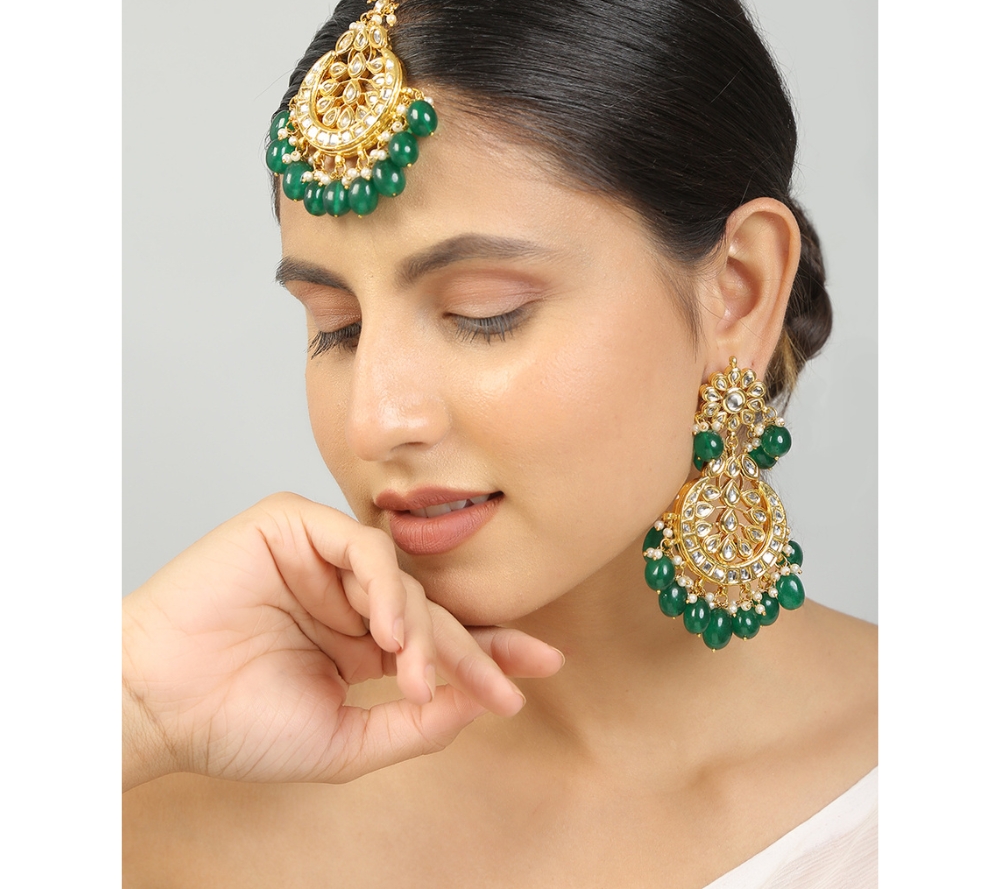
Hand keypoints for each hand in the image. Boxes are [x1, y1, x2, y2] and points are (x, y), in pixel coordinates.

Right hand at [122, 493, 562, 790]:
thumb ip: (414, 722)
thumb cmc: (236, 725)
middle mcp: (348, 595)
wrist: (158, 705)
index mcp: (358, 640)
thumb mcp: (344, 739)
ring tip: (415, 672)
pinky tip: (386, 630)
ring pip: (403, 578)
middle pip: (432, 609)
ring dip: (421, 628)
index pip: (438, 638)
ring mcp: (322, 559)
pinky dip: (384, 585)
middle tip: (504, 683)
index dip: (489, 651)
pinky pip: (362, 546)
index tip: (542, 666)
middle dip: (472, 648)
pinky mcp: (295, 526)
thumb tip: (479, 702)